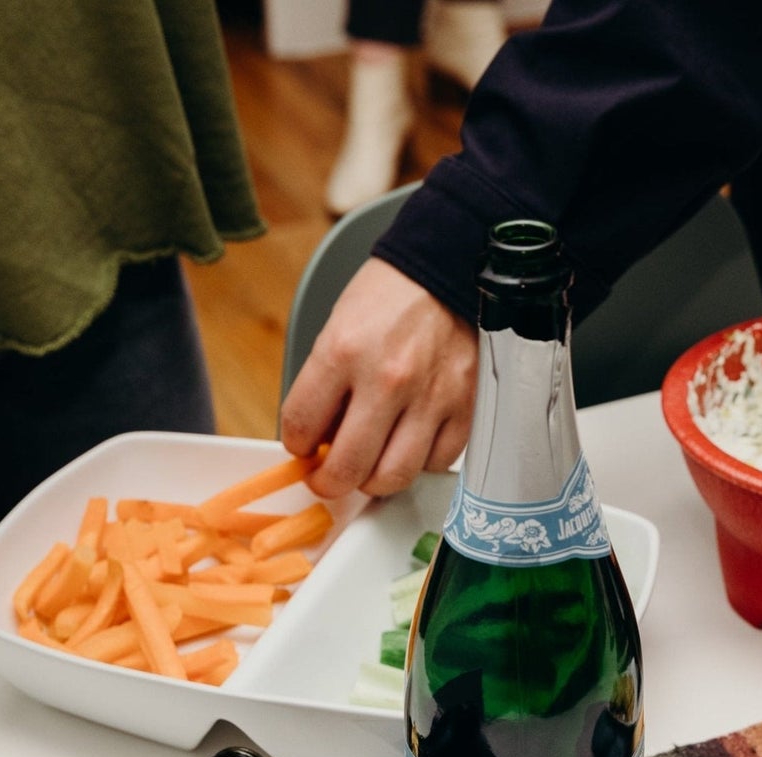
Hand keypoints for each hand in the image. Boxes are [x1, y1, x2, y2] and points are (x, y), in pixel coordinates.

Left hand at [279, 259, 477, 497]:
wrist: (448, 269)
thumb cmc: (391, 298)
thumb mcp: (338, 328)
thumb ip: (326, 386)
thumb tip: (319, 440)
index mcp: (343, 352)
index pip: (301, 427)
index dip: (297, 447)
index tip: (303, 449)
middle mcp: (386, 380)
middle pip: (347, 468)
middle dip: (328, 482)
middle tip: (327, 478)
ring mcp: (429, 398)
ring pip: (393, 477)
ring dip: (373, 482)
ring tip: (368, 469)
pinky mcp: (464, 408)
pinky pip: (435, 463)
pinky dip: (418, 464)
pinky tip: (409, 447)